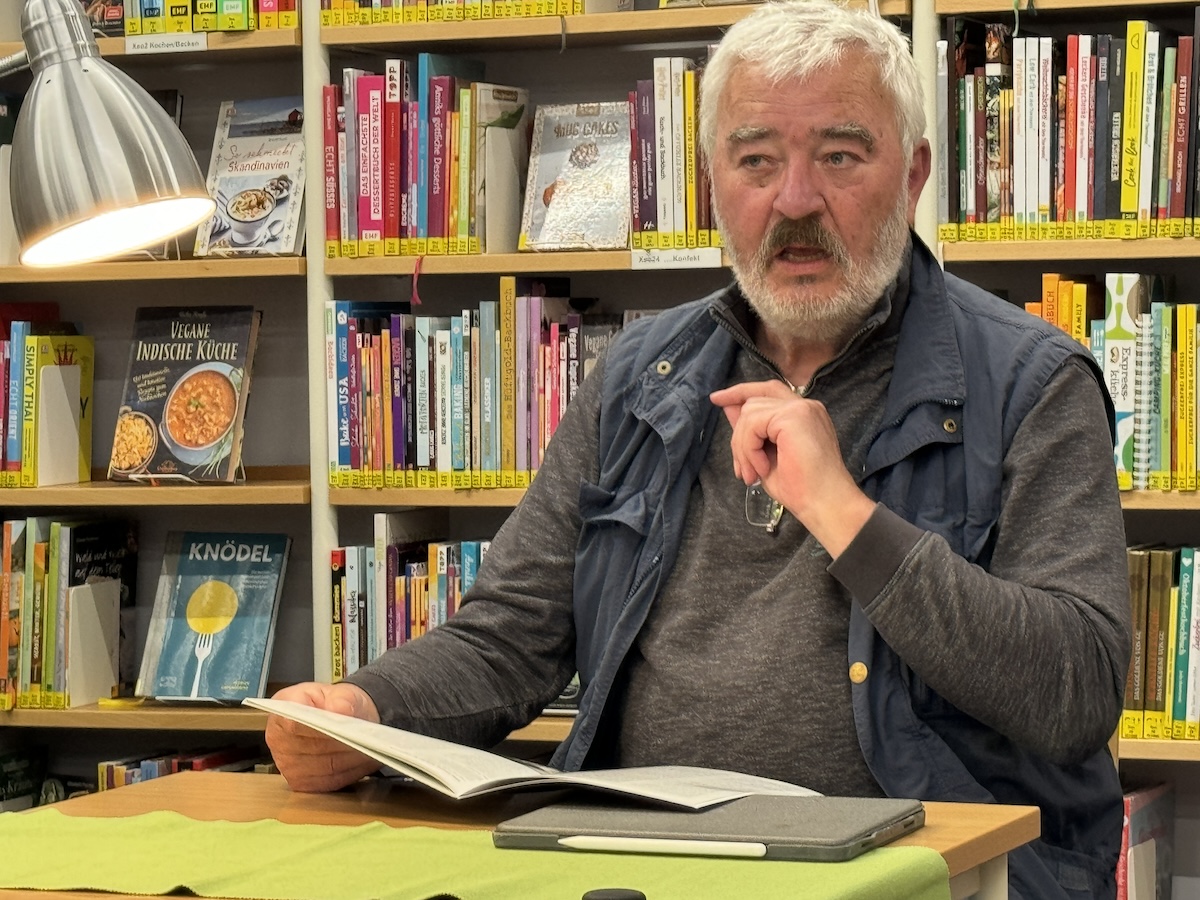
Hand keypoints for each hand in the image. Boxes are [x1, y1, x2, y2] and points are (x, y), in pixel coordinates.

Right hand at [265, 681, 382, 792]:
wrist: (341, 718)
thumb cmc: (337, 703)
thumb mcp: (342, 692)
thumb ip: (342, 698)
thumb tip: (340, 710)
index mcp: (282, 710)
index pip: (295, 724)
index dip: (319, 727)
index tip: (341, 725)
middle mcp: (278, 740)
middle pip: (313, 748)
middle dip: (342, 743)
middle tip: (365, 737)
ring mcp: (287, 765)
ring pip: (326, 767)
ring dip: (350, 759)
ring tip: (369, 747)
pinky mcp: (302, 783)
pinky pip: (330, 781)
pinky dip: (351, 771)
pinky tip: (363, 760)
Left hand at [709, 380, 875, 557]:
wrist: (823, 504)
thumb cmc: (800, 488)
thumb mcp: (764, 455)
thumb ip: (749, 429)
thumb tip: (727, 406)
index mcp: (802, 414)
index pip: (767, 391)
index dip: (741, 392)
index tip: (716, 399)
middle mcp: (804, 406)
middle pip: (753, 403)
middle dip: (739, 436)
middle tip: (743, 471)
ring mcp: (801, 408)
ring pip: (749, 413)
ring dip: (743, 448)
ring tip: (753, 474)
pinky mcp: (794, 416)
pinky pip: (753, 424)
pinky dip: (749, 449)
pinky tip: (761, 469)